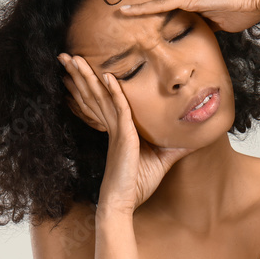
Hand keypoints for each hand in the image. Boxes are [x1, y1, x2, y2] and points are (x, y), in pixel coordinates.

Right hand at [58, 53, 196, 212]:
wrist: (124, 204)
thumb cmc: (136, 184)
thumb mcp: (162, 160)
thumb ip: (175, 145)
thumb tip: (194, 137)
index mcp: (117, 129)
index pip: (102, 100)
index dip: (90, 83)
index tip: (80, 67)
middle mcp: (113, 127)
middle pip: (94, 93)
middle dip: (79, 74)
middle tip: (65, 54)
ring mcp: (116, 131)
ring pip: (99, 96)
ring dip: (86, 76)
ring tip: (72, 58)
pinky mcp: (123, 137)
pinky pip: (119, 110)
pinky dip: (114, 93)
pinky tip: (107, 77)